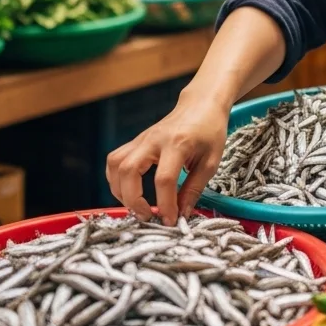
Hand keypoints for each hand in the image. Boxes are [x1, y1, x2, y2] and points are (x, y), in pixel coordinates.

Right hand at [105, 93, 228, 224]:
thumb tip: (182, 214)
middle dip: (134, 200)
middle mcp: (154, 140)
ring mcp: (141, 139)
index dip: (165, 204)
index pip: (164, 179)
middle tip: (148, 216)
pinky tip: (128, 190)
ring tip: (136, 206)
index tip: (171, 220)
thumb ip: (194, 189)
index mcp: (177, 144)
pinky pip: (115, 160)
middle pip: (129, 170)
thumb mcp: (210, 162)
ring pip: (116, 164)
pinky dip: (116, 179)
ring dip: (120, 190)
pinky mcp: (136, 141)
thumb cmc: (209, 132)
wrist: (200, 105)